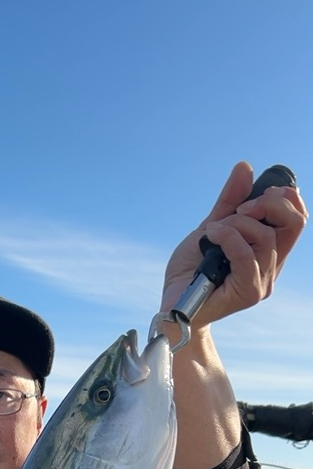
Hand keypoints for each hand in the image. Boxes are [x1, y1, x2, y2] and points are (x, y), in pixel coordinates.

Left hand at [161, 161, 306, 325]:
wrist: (171, 301)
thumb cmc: (191, 270)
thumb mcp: (211, 227)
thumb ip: (230, 202)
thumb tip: (245, 167)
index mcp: (268, 251)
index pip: (297, 219)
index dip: (285, 197)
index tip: (259, 192)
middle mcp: (271, 267)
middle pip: (294, 222)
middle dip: (267, 203)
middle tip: (239, 209)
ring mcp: (262, 282)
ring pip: (265, 236)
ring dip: (235, 224)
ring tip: (212, 233)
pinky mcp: (248, 293)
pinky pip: (246, 255)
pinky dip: (228, 238)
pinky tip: (211, 239)